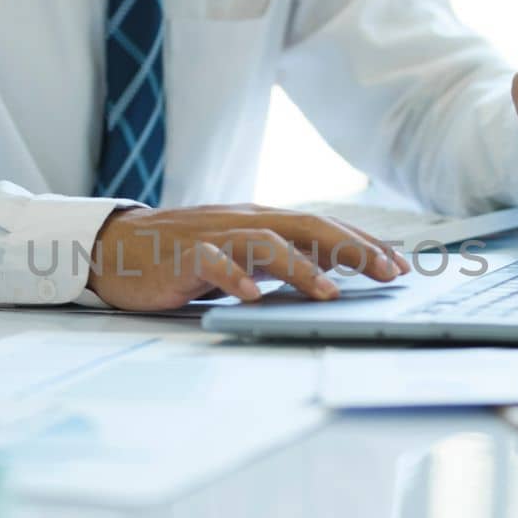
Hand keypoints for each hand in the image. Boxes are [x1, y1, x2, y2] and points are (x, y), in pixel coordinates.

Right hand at [88, 205, 411, 310]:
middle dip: (352, 249)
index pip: (323, 226)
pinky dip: (235, 277)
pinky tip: (253, 297)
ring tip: (328, 293)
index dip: (364, 242)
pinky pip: (213, 261)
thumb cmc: (185, 253)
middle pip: (307, 226)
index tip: (401, 264)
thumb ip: (279, 260)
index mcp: (262, 220)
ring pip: (266, 242)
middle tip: (387, 273)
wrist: (116, 246)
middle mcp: (244, 221)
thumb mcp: (241, 253)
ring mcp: (214, 235)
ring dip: (301, 267)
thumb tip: (333, 278)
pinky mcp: (183, 254)